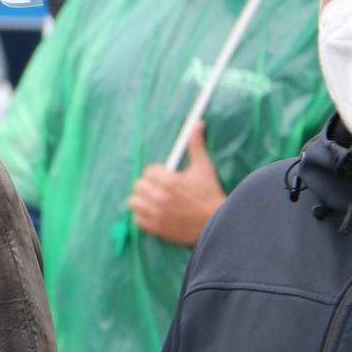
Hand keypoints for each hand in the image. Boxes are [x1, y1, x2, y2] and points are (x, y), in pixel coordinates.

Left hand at [128, 121, 226, 245]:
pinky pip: (137, 219)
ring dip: (142, 200)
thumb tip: (197, 123)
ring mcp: (156, 214)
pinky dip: (142, 216)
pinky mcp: (156, 228)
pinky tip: (154, 213)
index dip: (157, 173)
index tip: (167, 177)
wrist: (217, 223)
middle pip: (138, 185)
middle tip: (160, 189)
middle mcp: (160, 198)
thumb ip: (195, 144)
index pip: (148, 171)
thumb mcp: (204, 167)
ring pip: (134, 202)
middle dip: (149, 185)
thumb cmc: (210, 194)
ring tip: (154, 200)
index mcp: (170, 181)